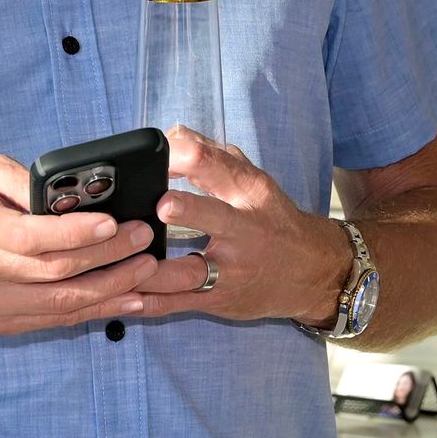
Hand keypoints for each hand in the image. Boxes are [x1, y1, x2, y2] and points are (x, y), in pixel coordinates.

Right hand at [0, 154, 158, 334]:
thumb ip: (24, 179)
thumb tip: (75, 191)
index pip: (28, 236)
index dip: (75, 233)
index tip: (114, 222)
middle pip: (52, 271)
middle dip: (106, 256)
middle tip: (144, 237)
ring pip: (59, 303)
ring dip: (110, 287)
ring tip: (147, 268)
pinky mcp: (0, 324)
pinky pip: (55, 320)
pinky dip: (96, 310)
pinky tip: (129, 297)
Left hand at [128, 127, 347, 322]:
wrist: (313, 273)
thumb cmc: (272, 219)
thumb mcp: (252, 180)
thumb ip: (212, 155)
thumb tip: (172, 134)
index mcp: (249, 190)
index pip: (213, 162)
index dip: (178, 155)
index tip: (152, 156)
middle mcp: (243, 229)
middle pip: (213, 216)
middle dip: (185, 210)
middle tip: (160, 206)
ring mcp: (232, 270)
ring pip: (189, 272)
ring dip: (153, 269)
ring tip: (124, 260)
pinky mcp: (219, 300)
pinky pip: (179, 303)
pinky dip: (150, 302)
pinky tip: (127, 295)